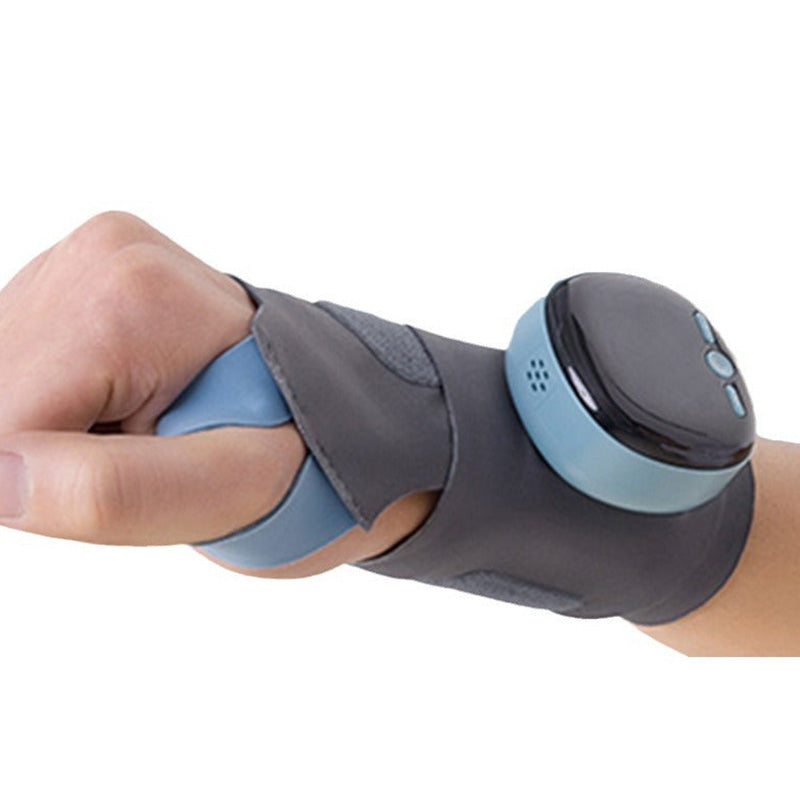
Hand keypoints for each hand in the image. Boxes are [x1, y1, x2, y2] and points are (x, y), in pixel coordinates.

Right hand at [0, 211, 434, 574]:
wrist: (316, 410)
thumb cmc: (290, 453)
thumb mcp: (224, 491)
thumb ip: (109, 492)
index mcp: (129, 299)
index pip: (7, 423)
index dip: (49, 480)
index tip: (133, 475)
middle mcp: (100, 255)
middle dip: (46, 450)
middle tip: (144, 451)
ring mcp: (88, 258)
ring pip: (1, 376)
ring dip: (45, 426)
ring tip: (137, 427)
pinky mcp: (78, 275)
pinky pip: (16, 360)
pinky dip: (49, 402)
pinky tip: (115, 403)